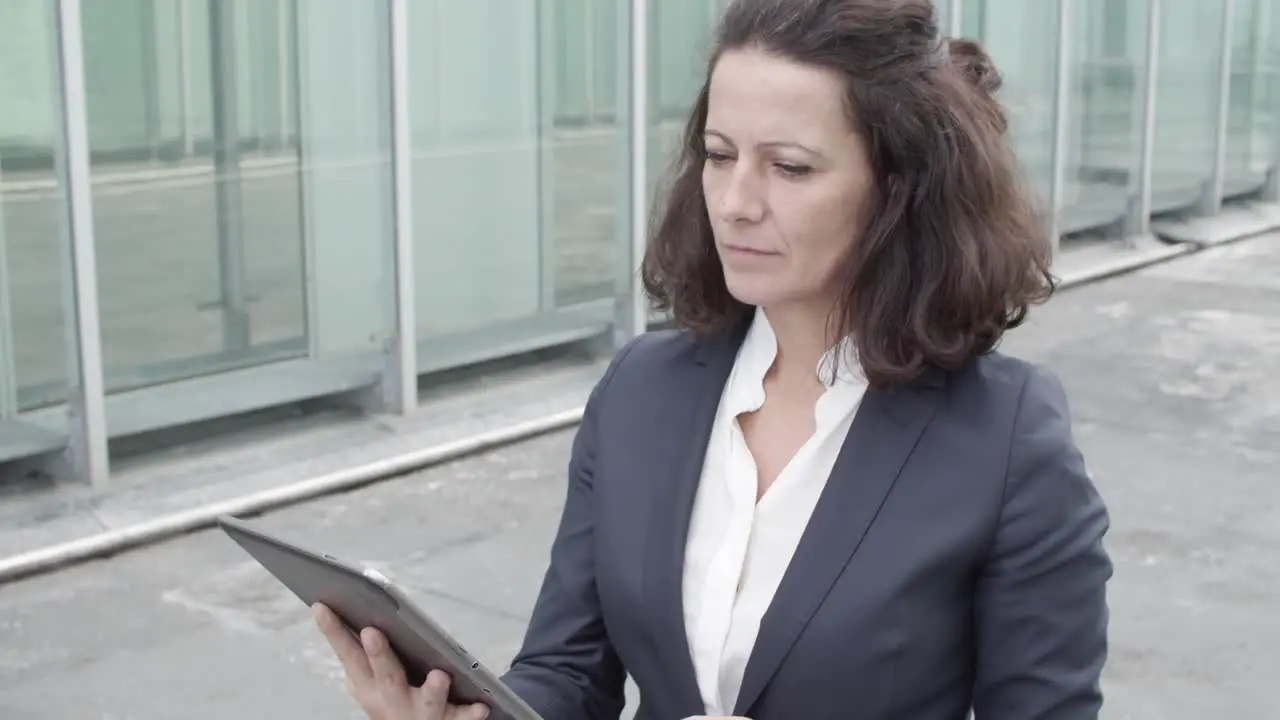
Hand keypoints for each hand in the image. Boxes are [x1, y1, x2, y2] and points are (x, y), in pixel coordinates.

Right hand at [313, 603, 490, 719]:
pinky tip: (482, 706)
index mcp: (368, 687)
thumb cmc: (395, 700)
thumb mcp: (372, 682)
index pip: (348, 654)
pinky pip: (462, 717)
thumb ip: (362, 654)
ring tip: (439, 676)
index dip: (334, 631)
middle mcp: (391, 702)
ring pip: (426, 702)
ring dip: (431, 690)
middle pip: (386, 676)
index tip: (321, 605)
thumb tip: (332, 608)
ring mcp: (420, 714)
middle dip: (379, 655)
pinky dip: (470, 712)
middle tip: (372, 632)